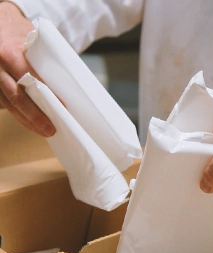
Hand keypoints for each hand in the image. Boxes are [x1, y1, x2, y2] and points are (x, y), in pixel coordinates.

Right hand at [0, 2, 54, 135]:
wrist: (1, 24)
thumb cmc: (22, 35)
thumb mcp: (36, 44)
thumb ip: (46, 62)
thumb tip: (69, 85)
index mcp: (11, 55)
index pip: (31, 80)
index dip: (47, 95)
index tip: (62, 107)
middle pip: (17, 97)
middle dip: (35, 116)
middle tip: (51, 129)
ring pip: (9, 105)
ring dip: (27, 121)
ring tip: (43, 131)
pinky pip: (5, 105)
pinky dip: (19, 115)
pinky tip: (31, 123)